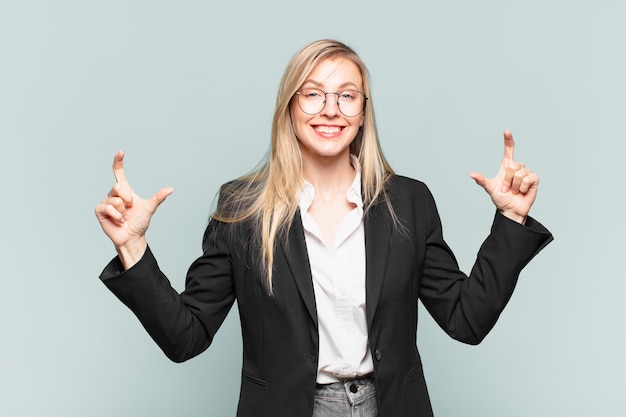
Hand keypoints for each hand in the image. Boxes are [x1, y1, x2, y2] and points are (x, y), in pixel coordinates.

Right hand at [95, 151, 173, 267]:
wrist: (132, 237)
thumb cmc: (139, 223)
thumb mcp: (150, 208)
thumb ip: (158, 198)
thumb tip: (171, 189)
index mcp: (125, 191)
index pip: (119, 172)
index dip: (118, 162)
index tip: (121, 152)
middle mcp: (114, 194)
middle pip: (118, 186)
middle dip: (127, 198)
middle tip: (130, 208)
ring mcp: (106, 201)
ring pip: (114, 199)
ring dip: (123, 211)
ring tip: (124, 217)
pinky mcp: (100, 210)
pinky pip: (107, 207)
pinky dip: (116, 215)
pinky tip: (119, 221)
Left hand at [469, 131, 538, 223]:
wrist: (510, 210)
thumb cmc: (501, 198)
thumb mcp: (490, 188)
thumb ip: (482, 180)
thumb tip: (471, 174)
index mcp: (506, 167)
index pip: (509, 150)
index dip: (508, 141)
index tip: (506, 131)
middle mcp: (517, 168)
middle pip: (513, 165)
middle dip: (508, 179)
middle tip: (506, 189)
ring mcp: (526, 173)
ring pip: (520, 173)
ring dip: (515, 185)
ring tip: (514, 191)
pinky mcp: (534, 180)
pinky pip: (529, 178)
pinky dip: (523, 187)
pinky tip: (522, 192)